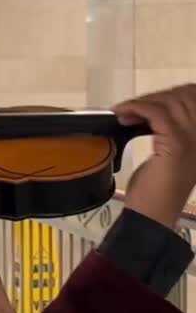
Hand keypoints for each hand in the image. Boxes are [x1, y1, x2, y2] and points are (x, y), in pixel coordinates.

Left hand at [114, 84, 195, 226]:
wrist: (152, 218)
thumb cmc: (155, 193)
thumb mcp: (167, 157)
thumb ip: (169, 133)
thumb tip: (150, 113)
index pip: (195, 99)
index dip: (173, 94)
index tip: (149, 101)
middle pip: (185, 97)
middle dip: (155, 96)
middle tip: (132, 107)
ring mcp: (192, 140)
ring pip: (171, 102)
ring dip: (143, 101)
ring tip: (124, 111)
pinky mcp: (176, 146)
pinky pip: (158, 114)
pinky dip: (137, 108)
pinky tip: (124, 114)